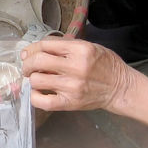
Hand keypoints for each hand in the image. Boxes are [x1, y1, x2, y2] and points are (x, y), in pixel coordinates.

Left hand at [20, 37, 134, 112]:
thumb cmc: (104, 65)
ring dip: (32, 79)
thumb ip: (64, 46)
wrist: (120, 87)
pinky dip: (35, 97)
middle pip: (37, 61)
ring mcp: (72, 86)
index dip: (32, 49)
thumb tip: (36, 49)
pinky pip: (43, 102)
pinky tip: (38, 93)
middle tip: (28, 68)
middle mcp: (75, 67)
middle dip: (27, 64)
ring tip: (37, 79)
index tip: (28, 54)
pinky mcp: (70, 103)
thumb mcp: (88, 46)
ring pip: (37, 80)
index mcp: (80, 49)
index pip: (45, 45)